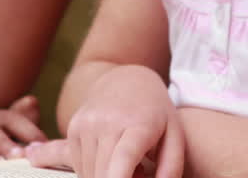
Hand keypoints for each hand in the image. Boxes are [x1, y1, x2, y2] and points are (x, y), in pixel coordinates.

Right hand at [28, 64, 183, 177]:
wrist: (127, 79)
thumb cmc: (156, 113)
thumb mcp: (175, 135)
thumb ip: (171, 167)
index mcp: (138, 124)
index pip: (124, 158)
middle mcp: (107, 122)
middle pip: (104, 174)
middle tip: (139, 173)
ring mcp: (87, 124)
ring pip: (89, 174)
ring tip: (127, 166)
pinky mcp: (73, 128)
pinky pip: (78, 165)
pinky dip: (93, 171)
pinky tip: (110, 159)